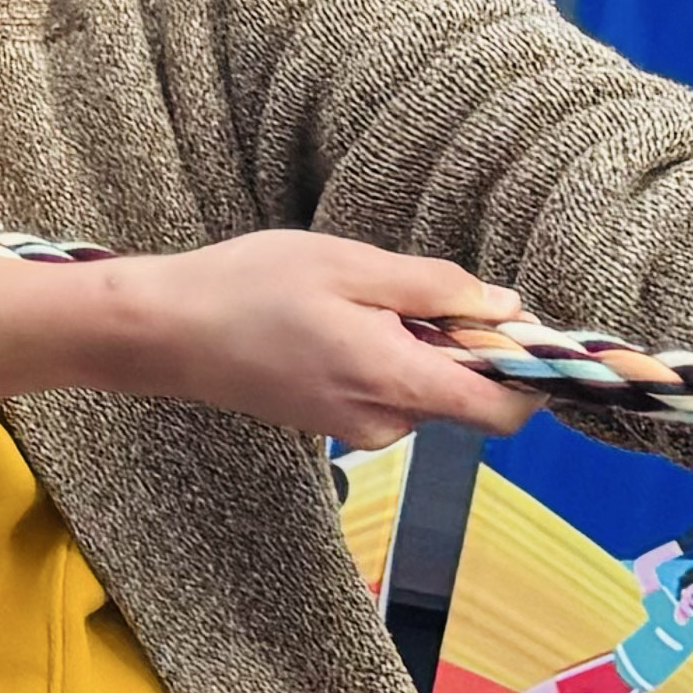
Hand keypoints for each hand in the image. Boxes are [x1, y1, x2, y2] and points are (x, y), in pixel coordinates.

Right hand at [75, 231, 536, 448]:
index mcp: (394, 380)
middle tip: (405, 293)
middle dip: (461, 349)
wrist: (161, 332)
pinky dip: (382, 361)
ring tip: (350, 304)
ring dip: (416, 350)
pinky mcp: (331, 424)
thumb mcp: (346, 264)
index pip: (504, 412)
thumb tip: (507, 308)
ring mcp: (355, 429)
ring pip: (425, 393)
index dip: (531, 376)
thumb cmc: (246, 288)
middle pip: (466, 399)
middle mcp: (384, 421)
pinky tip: (330, 326)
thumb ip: (434, 287)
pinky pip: (388, 396)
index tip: (516, 328)